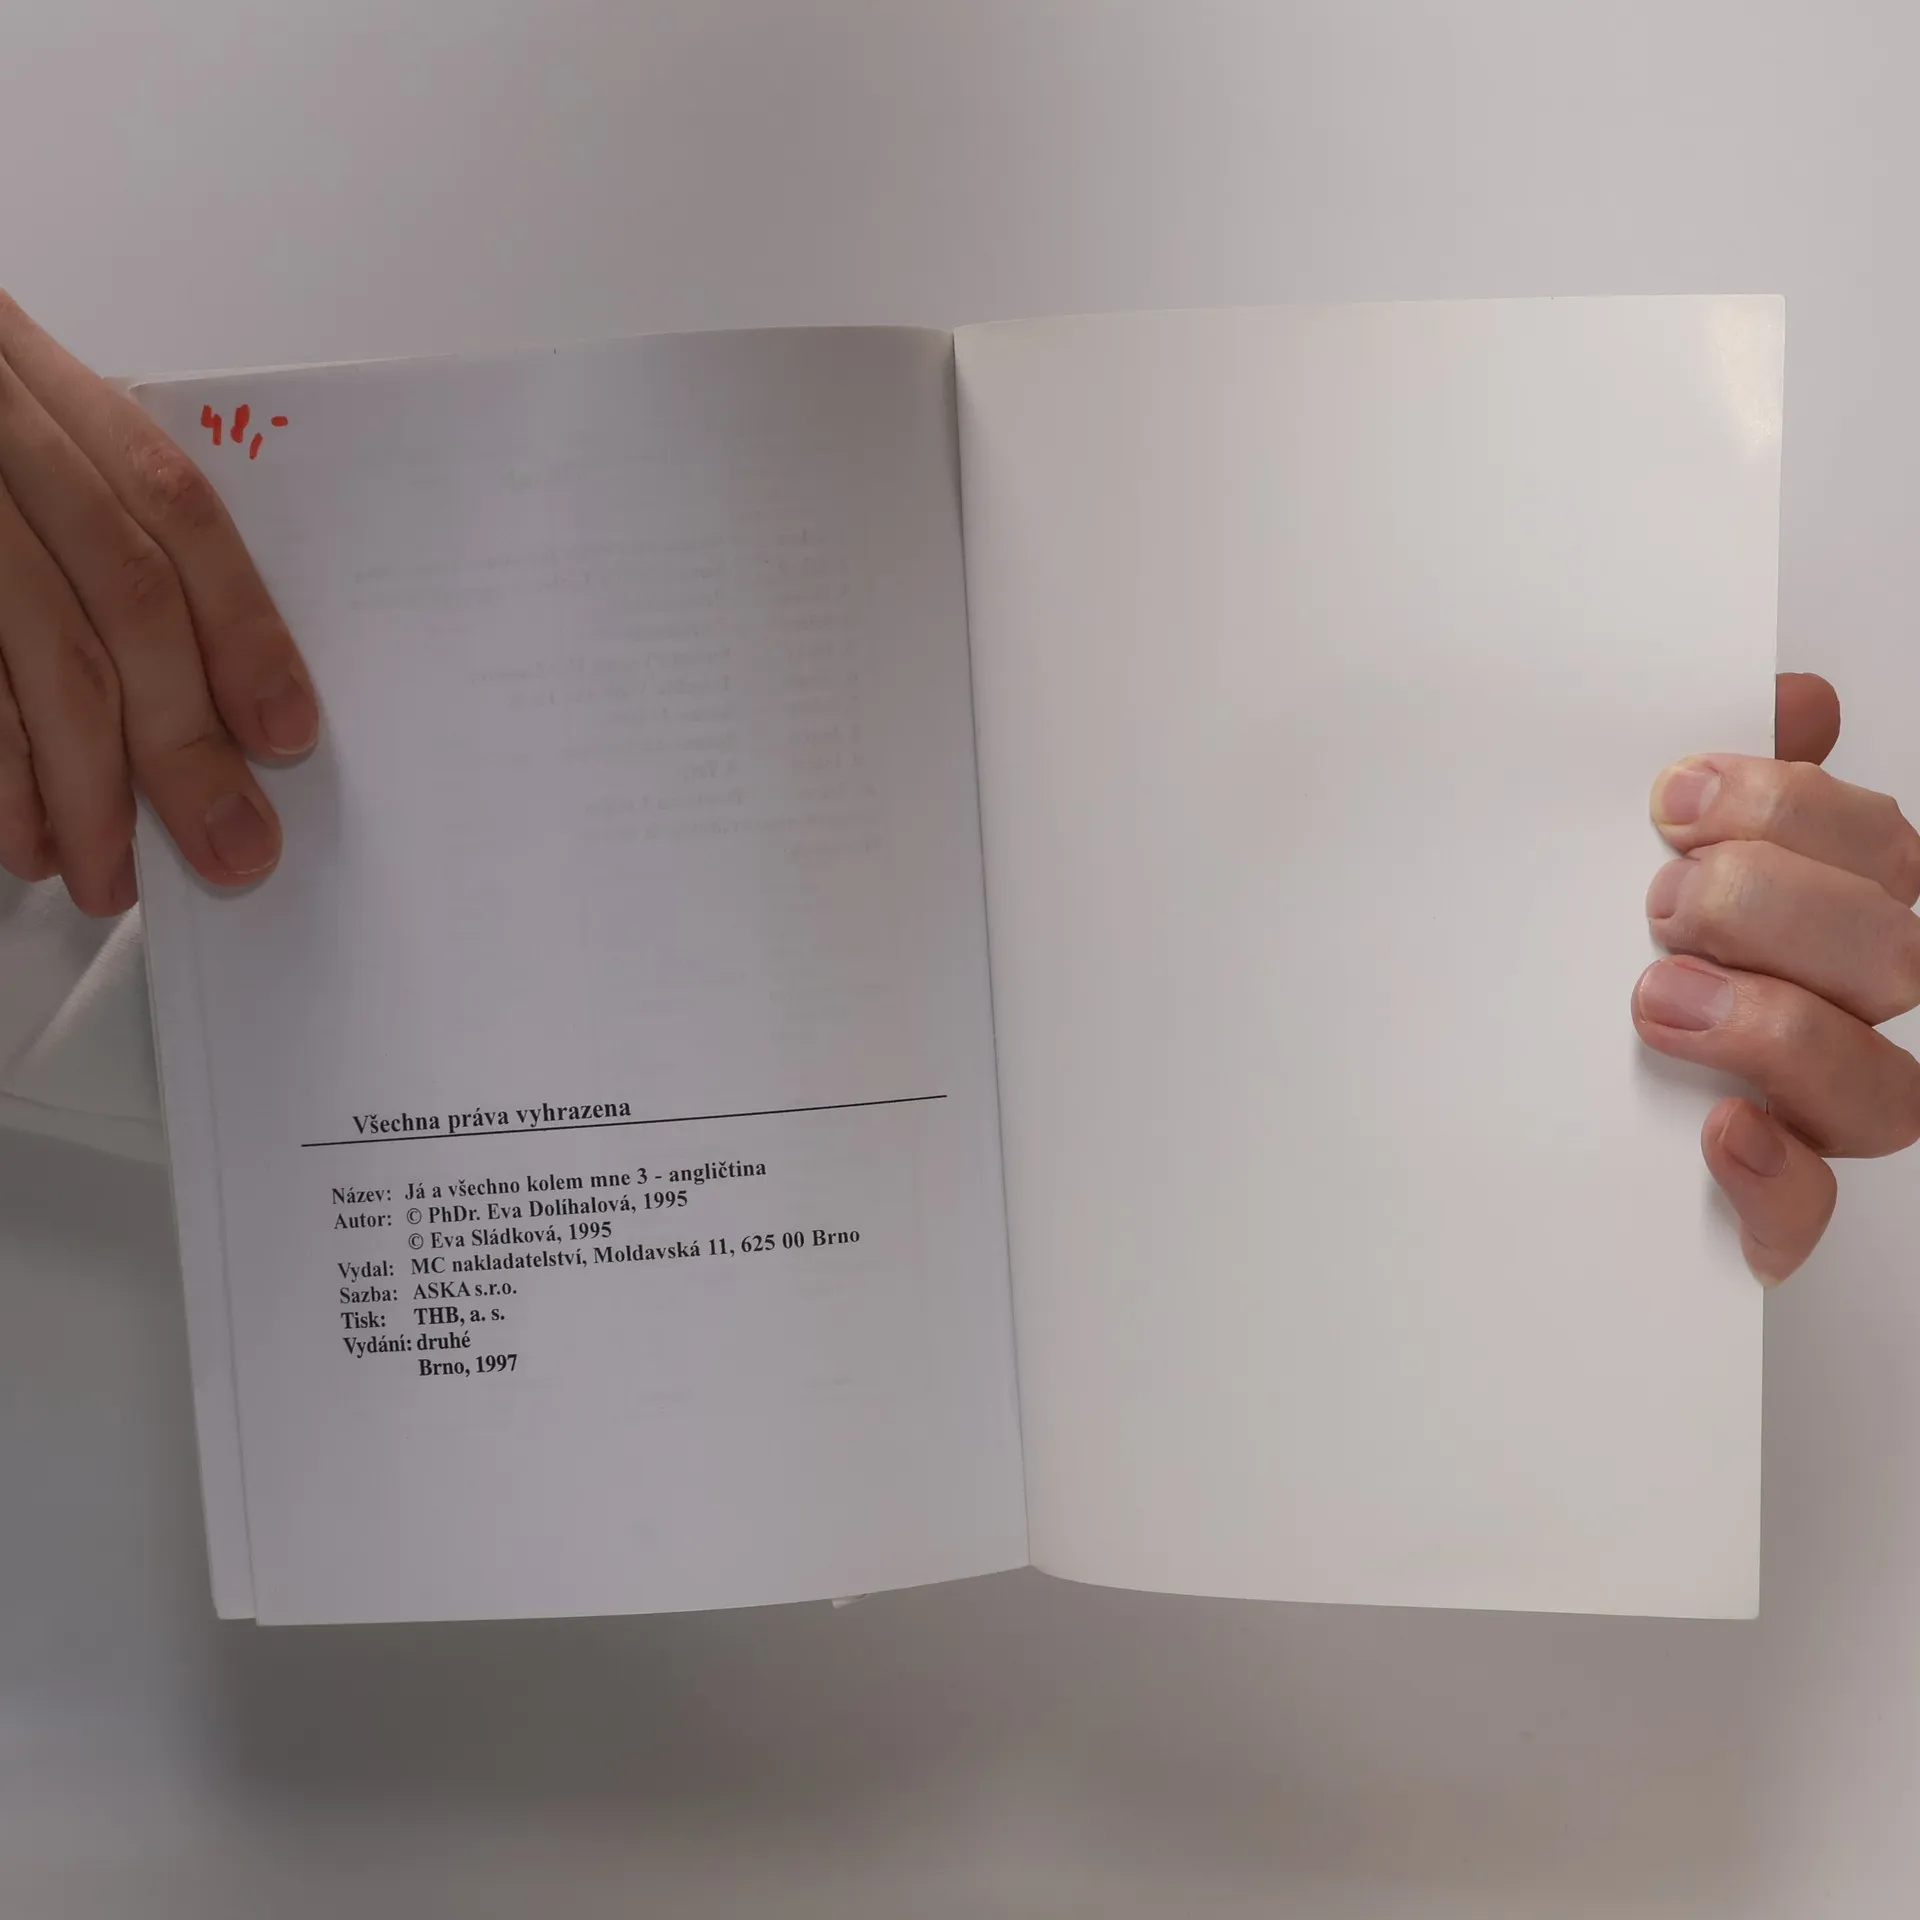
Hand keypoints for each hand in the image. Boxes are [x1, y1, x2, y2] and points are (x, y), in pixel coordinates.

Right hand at [0, 291, 316, 914]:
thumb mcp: (7, 424)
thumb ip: (96, 518)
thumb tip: (220, 684)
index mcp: (33, 383)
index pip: (173, 507)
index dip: (241, 626)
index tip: (287, 733)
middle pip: (123, 600)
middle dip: (184, 743)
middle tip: (229, 846)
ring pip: (40, 657)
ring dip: (86, 791)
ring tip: (112, 875)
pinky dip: (0, 782)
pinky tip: (27, 840)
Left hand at [1635, 672, 1919, 1282]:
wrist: (1484, 1109)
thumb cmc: (1578, 966)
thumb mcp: (1616, 859)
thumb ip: (1706, 790)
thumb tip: (1792, 699)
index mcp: (1815, 916)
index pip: (1875, 847)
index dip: (1794, 810)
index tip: (1674, 799)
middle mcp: (1830, 1015)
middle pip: (1891, 956)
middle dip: (1774, 909)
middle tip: (1663, 903)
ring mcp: (1804, 1121)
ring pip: (1884, 1092)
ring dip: (1778, 1028)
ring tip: (1658, 1001)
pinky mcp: (1762, 1215)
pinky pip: (1806, 1214)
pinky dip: (1774, 1176)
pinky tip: (1721, 1132)